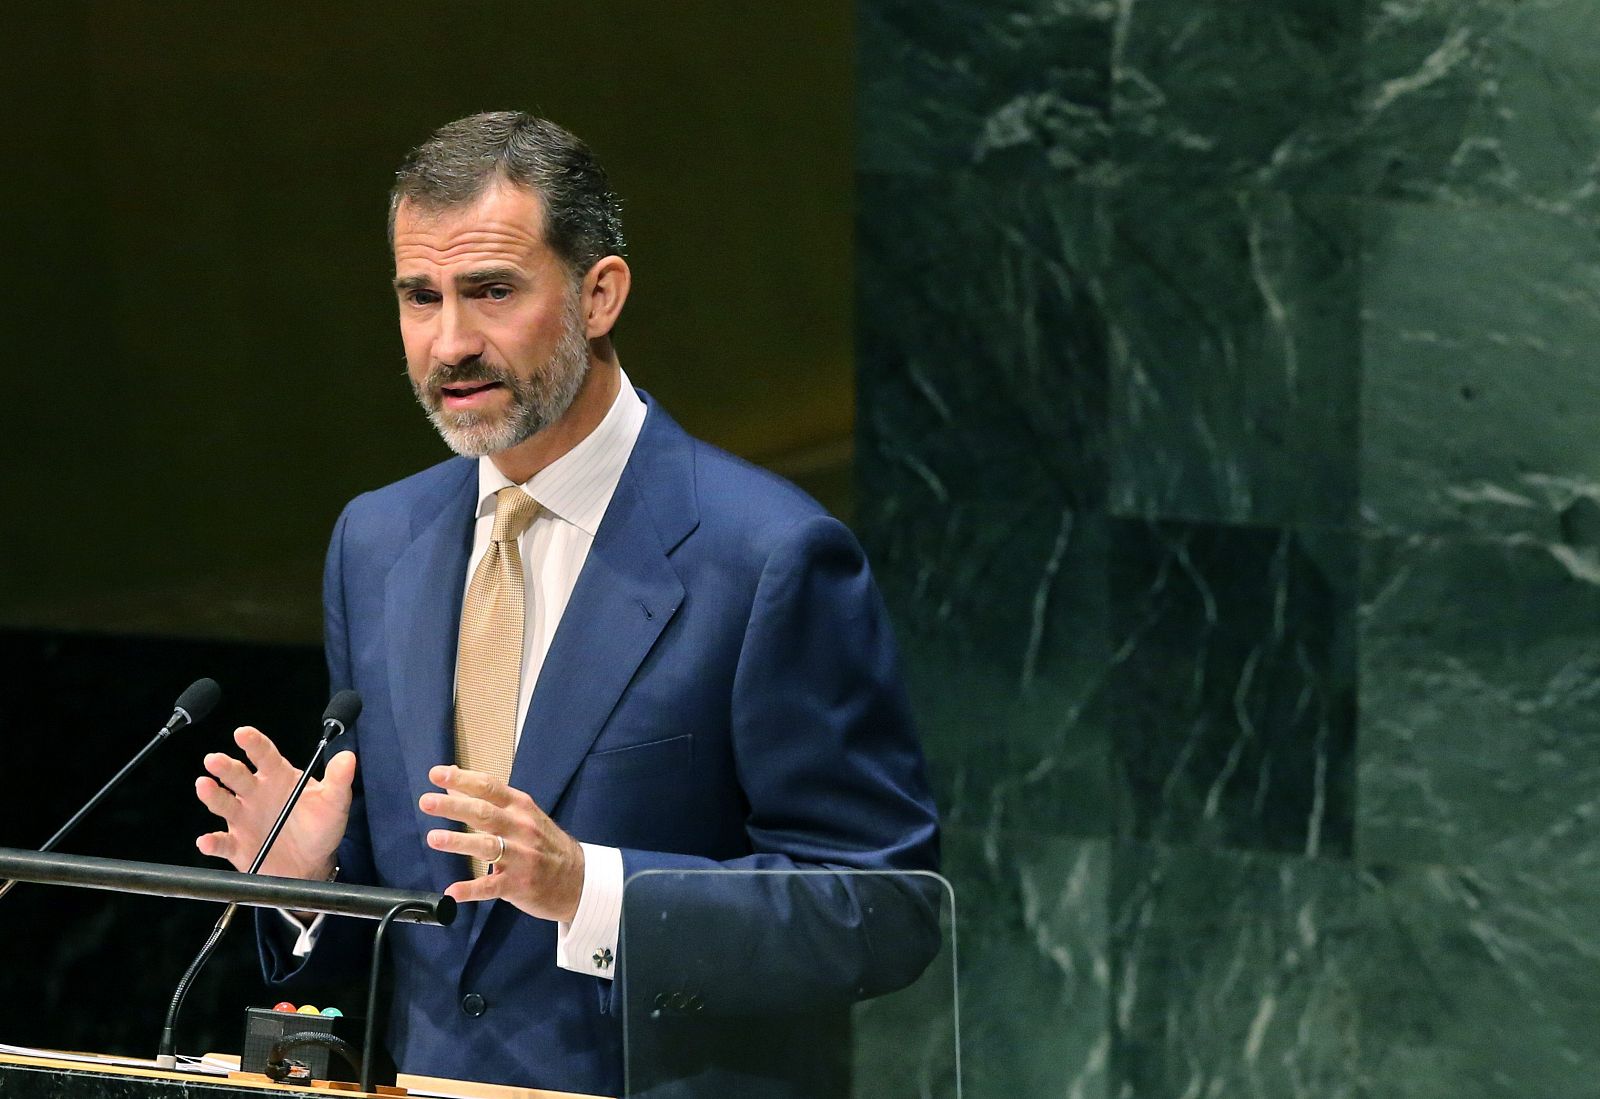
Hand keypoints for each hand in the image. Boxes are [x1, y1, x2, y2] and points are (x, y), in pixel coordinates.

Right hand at [194, 726, 355, 880]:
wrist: (312, 865)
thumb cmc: (321, 827)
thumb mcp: (334, 803)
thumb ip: (339, 780)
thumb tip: (348, 757)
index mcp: (278, 778)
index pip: (264, 755)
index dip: (253, 743)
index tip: (242, 733)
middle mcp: (256, 794)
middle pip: (237, 776)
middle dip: (225, 767)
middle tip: (214, 760)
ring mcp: (244, 819)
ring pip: (223, 803)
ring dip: (212, 795)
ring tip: (204, 786)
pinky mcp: (237, 846)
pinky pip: (222, 843)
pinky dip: (212, 842)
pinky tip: (206, 841)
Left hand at [419, 765, 584, 922]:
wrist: (579, 879)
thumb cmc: (544, 844)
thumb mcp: (523, 815)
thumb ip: (489, 800)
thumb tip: (453, 782)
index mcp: (521, 807)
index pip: (489, 788)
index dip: (462, 780)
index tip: (437, 774)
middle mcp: (521, 828)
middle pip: (485, 813)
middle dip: (454, 807)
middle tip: (427, 801)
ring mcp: (521, 857)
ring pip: (487, 846)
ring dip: (459, 842)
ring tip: (433, 838)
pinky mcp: (518, 885)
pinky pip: (491, 886)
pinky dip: (471, 889)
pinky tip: (452, 891)